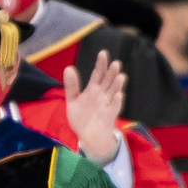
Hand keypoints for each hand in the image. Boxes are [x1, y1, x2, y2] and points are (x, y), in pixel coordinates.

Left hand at [64, 50, 127, 166]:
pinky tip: (118, 95)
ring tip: (120, 76)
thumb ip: (71, 86)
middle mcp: (102, 94)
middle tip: (115, 63)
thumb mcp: (72, 101)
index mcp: (93, 89)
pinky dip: (116, 102)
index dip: (100, 64)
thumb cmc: (81, 117)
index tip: (103, 53)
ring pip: (114, 92)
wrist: (87, 135)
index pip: (97, 74)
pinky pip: (114, 108)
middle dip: (112, 72)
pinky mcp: (109, 115)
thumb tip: (68, 68)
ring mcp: (107, 104)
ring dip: (117, 85)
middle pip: (108, 81)